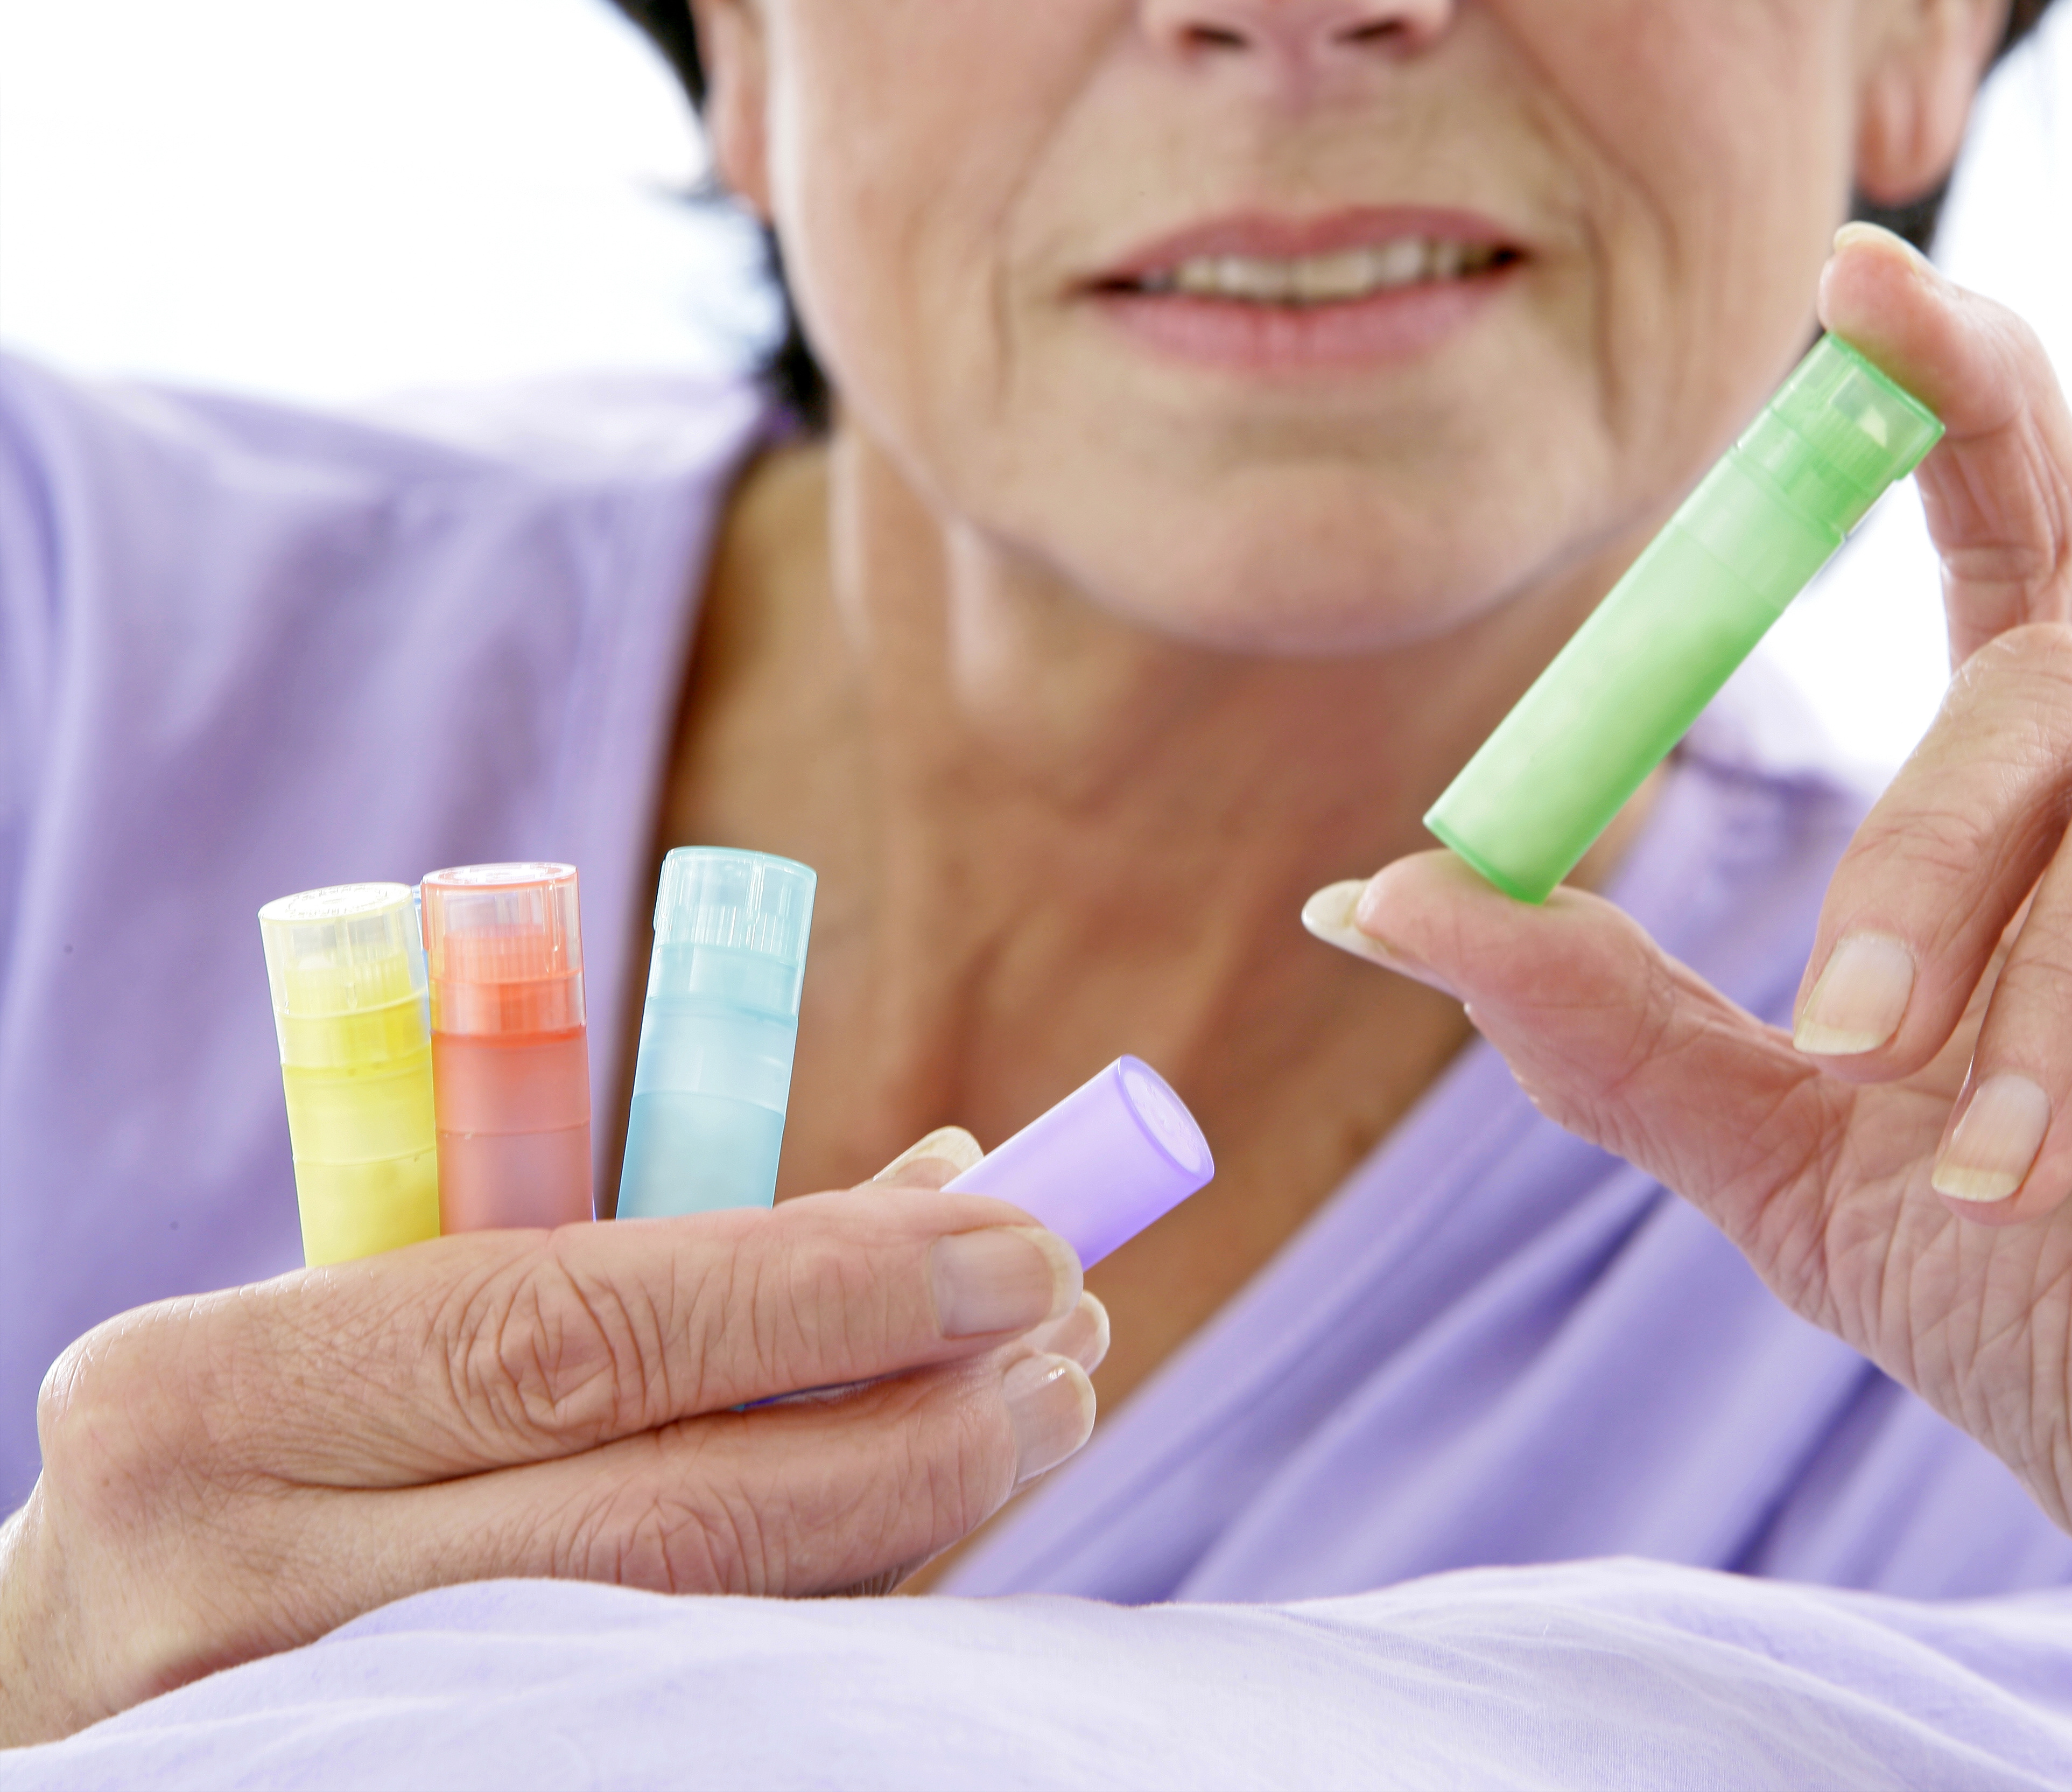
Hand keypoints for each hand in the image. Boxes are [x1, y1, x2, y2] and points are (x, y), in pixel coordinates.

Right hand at [0, 1136, 1104, 1744]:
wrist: (51, 1693)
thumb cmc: (252, 1459)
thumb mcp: (361, 1325)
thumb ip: (623, 1255)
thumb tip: (942, 1185)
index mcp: (210, 1398)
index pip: (573, 1331)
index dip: (819, 1290)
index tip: (1007, 1238)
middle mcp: (252, 1584)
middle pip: (664, 1520)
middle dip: (909, 1428)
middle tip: (1066, 1338)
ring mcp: (341, 1733)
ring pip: (704, 1634)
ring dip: (908, 1514)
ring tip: (1044, 1403)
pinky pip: (691, 1702)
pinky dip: (833, 1602)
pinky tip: (931, 1514)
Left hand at [1322, 229, 2071, 1789]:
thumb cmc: (2067, 1313)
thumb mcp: (1790, 1163)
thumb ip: (1603, 1019)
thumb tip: (1378, 896)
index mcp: (2050, 816)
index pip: (1994, 549)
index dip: (1940, 405)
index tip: (1853, 288)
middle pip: (2032, 655)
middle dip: (1912, 844)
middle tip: (1844, 1039)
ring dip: (2029, 976)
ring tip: (1993, 1172)